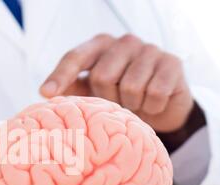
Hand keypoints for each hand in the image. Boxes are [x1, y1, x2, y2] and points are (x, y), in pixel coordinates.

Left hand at [40, 34, 193, 132]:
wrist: (161, 107)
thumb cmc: (120, 96)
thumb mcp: (93, 92)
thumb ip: (73, 87)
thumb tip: (46, 93)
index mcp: (99, 45)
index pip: (75, 57)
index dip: (60, 75)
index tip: (46, 94)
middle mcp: (124, 42)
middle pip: (102, 77)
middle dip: (107, 98)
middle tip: (117, 102)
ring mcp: (150, 50)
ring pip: (131, 87)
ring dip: (132, 105)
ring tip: (135, 103)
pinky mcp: (172, 63)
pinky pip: (155, 94)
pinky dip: (151, 108)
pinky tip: (152, 104)